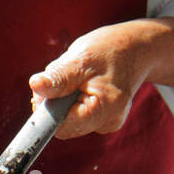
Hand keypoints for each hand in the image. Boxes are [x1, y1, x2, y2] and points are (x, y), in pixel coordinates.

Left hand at [29, 23, 156, 139]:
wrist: (138, 48)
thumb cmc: (112, 49)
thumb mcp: (83, 57)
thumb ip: (60, 77)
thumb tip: (35, 87)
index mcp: (105, 111)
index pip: (61, 126)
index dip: (48, 107)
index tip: (50, 86)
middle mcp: (107, 123)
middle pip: (63, 123)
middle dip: (57, 99)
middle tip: (68, 73)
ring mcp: (106, 122)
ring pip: (67, 116)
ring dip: (64, 96)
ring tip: (80, 74)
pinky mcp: (102, 118)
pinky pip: (76, 111)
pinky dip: (73, 96)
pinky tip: (85, 81)